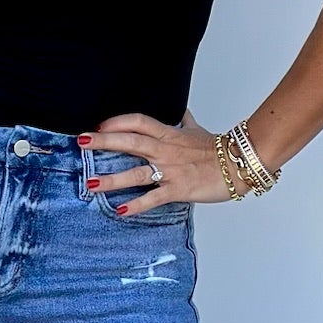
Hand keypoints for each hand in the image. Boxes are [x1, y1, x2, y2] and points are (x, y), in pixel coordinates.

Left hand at [79, 108, 242, 213]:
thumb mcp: (197, 130)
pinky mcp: (178, 189)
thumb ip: (184, 121)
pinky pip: (153, 197)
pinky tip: (120, 211)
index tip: (99, 125)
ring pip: (136, 172)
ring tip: (90, 184)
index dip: (117, 121)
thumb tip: (180, 111)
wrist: (241, 163)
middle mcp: (165, 150)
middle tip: (80, 142)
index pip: (138, 121)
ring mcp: (170, 170)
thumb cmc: (218, 149)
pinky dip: (136, 205)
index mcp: (168, 134)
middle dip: (103, 141)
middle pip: (129, 141)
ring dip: (111, 179)